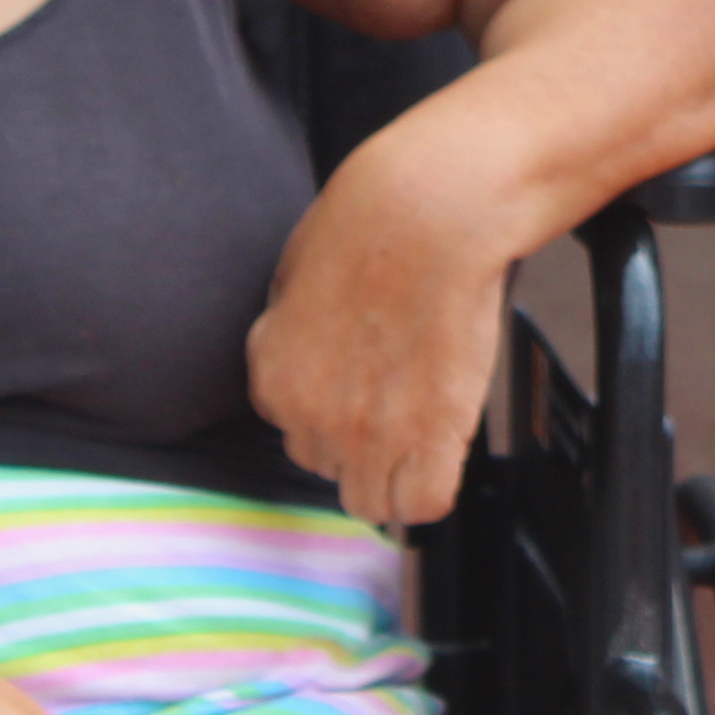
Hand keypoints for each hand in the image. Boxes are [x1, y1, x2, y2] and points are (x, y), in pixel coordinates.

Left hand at [248, 124, 517, 526]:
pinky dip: (431, 487)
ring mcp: (367, 432)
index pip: (290, 428)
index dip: (329, 408)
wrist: (429, 211)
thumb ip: (292, 331)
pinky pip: (421, 503)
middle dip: (358, 438)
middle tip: (396, 391)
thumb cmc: (373, 223)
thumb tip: (310, 354)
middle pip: (327, 464)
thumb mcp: (297, 274)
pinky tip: (442, 452)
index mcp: (273, 373)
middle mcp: (309, 414)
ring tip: (420, 425)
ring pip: (371, 499)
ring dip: (394, 471)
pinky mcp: (428, 436)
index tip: (359, 385)